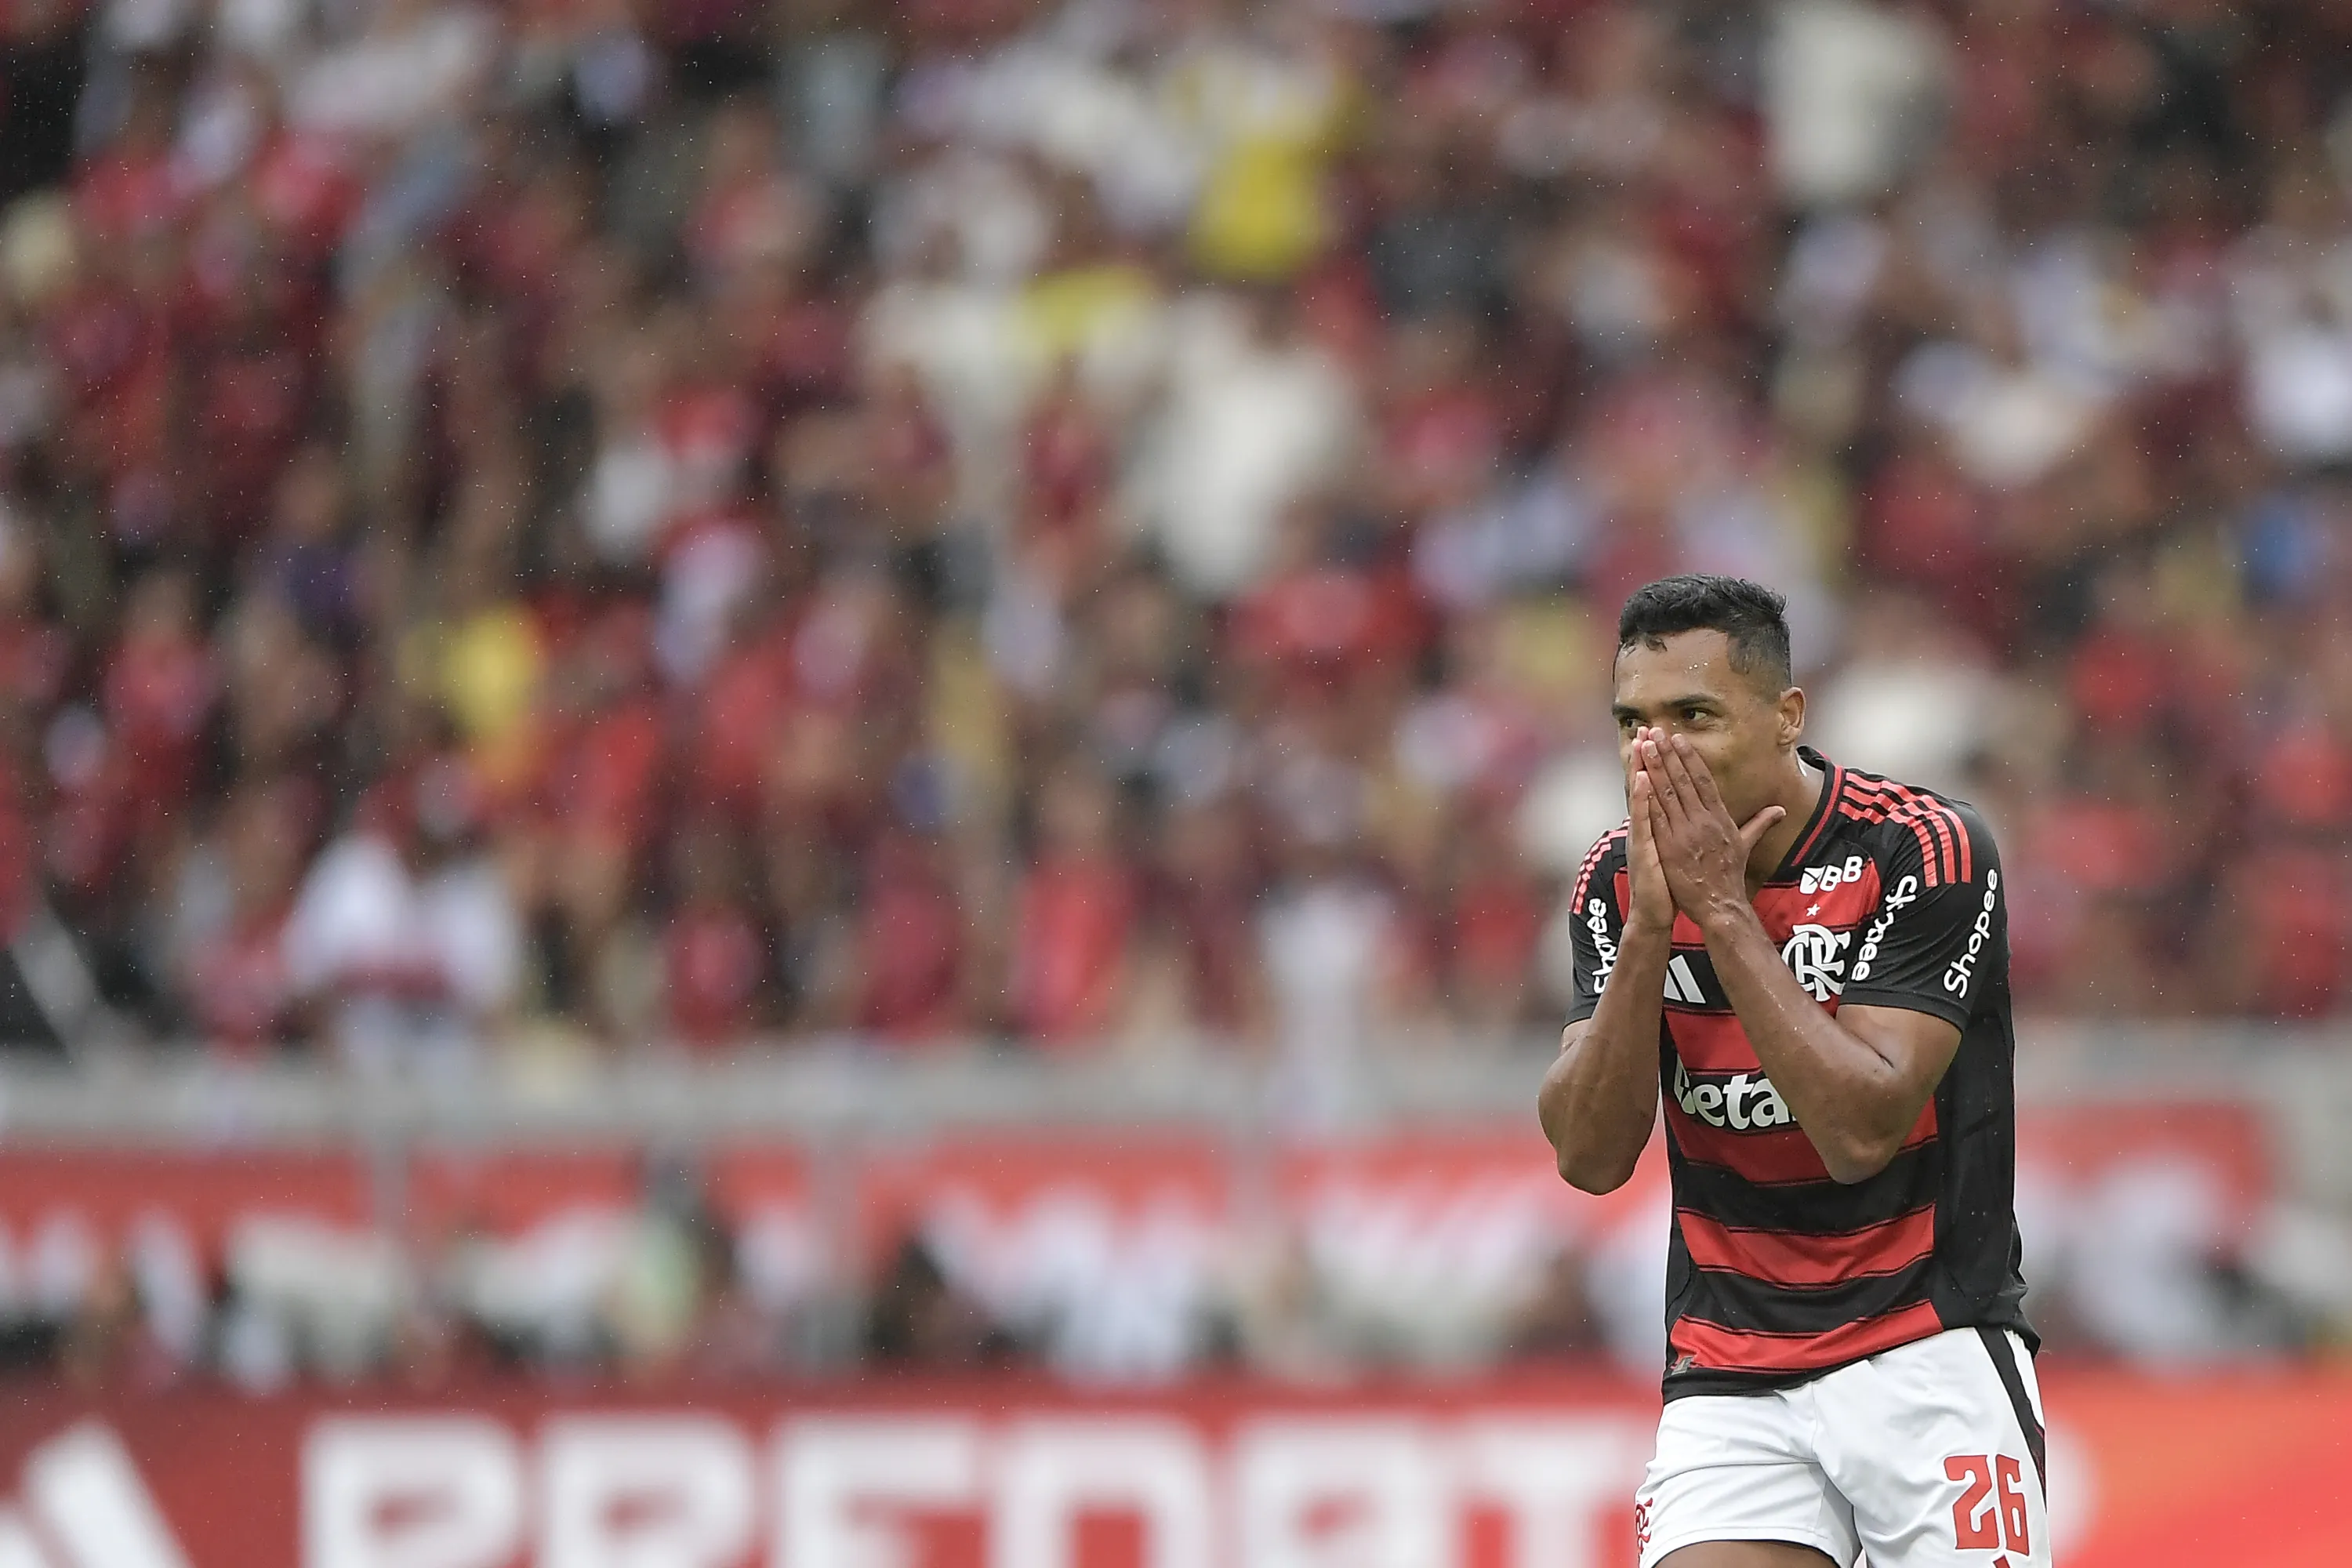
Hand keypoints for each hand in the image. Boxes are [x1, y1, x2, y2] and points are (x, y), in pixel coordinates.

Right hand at [1623, 727, 1674, 935]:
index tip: (1662, 737)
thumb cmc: (1670, 885)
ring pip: (1640, 795)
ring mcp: (1641, 835)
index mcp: (1658, 824)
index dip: (1660, 762)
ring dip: (1639, 768)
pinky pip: (1641, 819)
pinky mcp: (1641, 848)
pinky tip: (1641, 779)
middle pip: (1646, 784)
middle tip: (1646, 728)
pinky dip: (1640, 798)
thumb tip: (1695, 818)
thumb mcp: (1680, 853)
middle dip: (1647, 756)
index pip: (1658, 787)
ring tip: (1640, 743)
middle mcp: (1646, 826)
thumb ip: (1687, 832)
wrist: (1655, 912)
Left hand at [1641, 733, 1784, 927]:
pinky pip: (1656, 817)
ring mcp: (1685, 833)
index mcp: (1719, 817)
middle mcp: (1703, 821)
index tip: (1678, 738)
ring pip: (1667, 793)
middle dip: (1667, 754)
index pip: (1702, 780)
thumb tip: (1780, 810)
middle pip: (1683, 780)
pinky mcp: (1670, 847)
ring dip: (1654, 768)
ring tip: (1643, 746)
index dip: (1689, 757)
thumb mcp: (1747, 845)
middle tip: (1656, 732)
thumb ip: (1760, 823)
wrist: (1720, 904)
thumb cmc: (1730, 876)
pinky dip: (1646, 797)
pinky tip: (1637, 780)